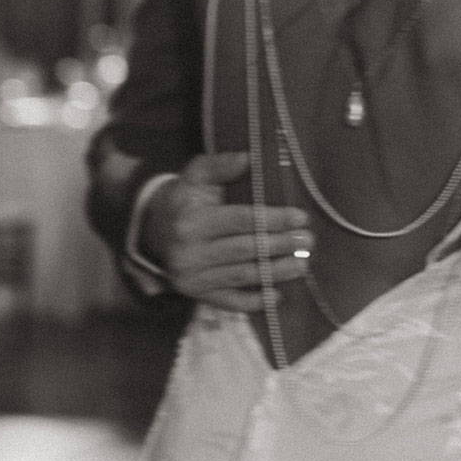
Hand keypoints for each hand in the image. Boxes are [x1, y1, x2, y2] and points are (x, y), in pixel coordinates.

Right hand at [141, 151, 313, 310]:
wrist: (152, 230)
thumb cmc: (184, 198)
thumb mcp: (196, 174)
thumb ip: (221, 165)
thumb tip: (249, 158)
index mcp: (192, 220)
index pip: (241, 220)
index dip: (274, 219)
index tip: (300, 217)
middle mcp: (190, 253)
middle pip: (245, 250)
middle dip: (280, 246)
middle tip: (308, 241)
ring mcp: (192, 277)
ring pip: (241, 276)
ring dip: (275, 272)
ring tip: (302, 264)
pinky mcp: (195, 294)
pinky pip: (228, 302)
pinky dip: (253, 301)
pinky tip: (277, 296)